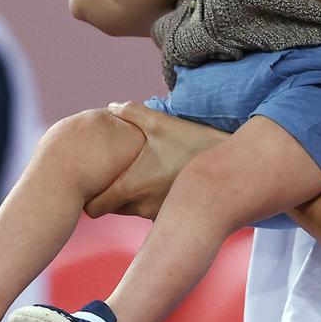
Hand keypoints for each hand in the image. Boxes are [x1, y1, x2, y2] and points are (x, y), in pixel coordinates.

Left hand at [84, 101, 228, 218]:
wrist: (229, 168)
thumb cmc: (191, 144)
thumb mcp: (161, 123)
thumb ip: (131, 113)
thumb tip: (111, 106)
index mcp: (130, 186)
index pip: (94, 209)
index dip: (90, 198)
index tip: (95, 184)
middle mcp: (140, 206)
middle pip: (111, 209)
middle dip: (110, 194)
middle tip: (117, 174)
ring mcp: (157, 214)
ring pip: (132, 211)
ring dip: (132, 197)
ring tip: (142, 174)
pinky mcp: (173, 215)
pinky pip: (152, 212)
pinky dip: (151, 201)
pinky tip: (161, 182)